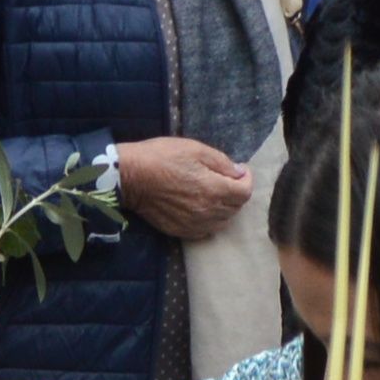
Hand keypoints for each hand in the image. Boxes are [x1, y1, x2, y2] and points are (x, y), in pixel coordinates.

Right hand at [112, 136, 251, 240]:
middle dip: (237, 192)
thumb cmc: (162, 157)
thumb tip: (238, 172)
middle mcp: (208, 211)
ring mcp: (195, 224)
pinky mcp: (182, 231)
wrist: (132, 177)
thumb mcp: (194, 148)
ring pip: (223, 221)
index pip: (245, 192)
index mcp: (213, 189)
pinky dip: (211, 219)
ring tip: (216, 193)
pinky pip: (207, 230)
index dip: (247, 180)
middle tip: (227, 179)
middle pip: (236, 208)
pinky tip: (203, 207)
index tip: (240, 171)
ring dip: (226, 207)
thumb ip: (221, 162)